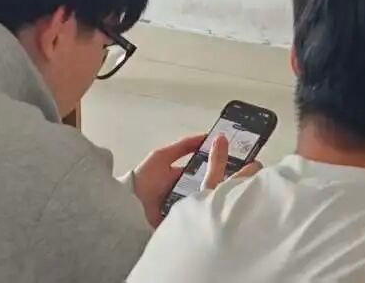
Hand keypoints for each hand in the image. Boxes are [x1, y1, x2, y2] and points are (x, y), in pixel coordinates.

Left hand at [130, 133, 261, 227]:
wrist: (125, 207)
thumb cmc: (143, 179)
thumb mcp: (162, 157)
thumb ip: (183, 146)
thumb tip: (206, 136)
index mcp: (181, 179)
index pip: (205, 174)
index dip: (219, 170)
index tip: (239, 167)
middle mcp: (184, 196)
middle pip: (207, 191)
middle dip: (219, 188)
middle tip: (238, 186)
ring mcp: (182, 212)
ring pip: (204, 207)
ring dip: (214, 203)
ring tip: (231, 201)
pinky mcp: (179, 228)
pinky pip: (196, 223)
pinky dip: (205, 220)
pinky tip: (217, 217)